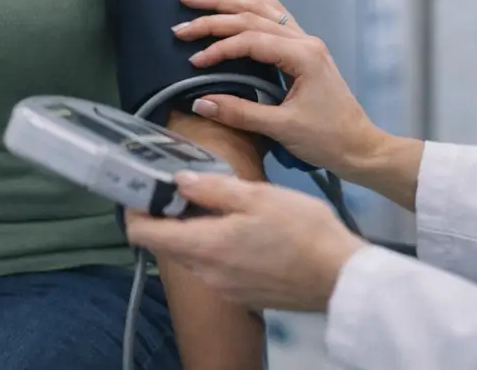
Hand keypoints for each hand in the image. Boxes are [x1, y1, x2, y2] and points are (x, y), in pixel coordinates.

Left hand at [125, 173, 365, 312]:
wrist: (340, 277)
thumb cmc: (302, 230)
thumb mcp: (257, 195)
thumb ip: (212, 188)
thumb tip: (179, 181)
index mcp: (204, 246)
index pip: (143, 235)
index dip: (136, 210)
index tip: (144, 190)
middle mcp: (206, 274)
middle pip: (168, 245)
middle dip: (171, 217)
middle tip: (189, 188)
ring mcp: (224, 289)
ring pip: (194, 256)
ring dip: (197, 232)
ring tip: (223, 206)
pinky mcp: (242, 295)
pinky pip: (217, 269)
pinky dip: (218, 249)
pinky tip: (245, 233)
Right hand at [176, 0, 385, 176]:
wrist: (359, 146)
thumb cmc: (327, 139)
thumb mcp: (281, 129)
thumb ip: (239, 113)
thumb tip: (200, 102)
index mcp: (303, 55)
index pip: (250, 40)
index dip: (219, 47)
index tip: (194, 61)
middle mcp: (305, 41)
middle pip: (254, 15)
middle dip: (216, 12)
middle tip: (184, 10)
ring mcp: (306, 42)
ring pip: (266, 8)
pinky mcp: (304, 50)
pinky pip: (276, 17)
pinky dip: (254, 3)